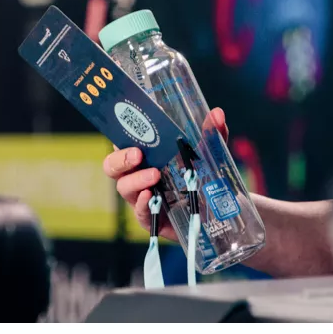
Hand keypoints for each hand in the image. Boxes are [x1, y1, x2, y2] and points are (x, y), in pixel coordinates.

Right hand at [102, 107, 229, 242]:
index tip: (130, 128)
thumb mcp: (210, 153)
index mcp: (148, 156)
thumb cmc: (205, 177)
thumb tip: (217, 113)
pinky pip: (139, 212)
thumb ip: (213, 134)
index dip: (121, 135)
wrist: (219, 213)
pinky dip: (142, 203)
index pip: (124, 142)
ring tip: (154, 175)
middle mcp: (139, 175)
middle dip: (120, 159)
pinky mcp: (152, 219)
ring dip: (136, 180)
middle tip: (137, 154)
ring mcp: (142, 198)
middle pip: (113, 166)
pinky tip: (149, 196)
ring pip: (124, 188)